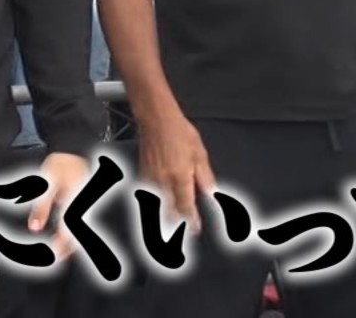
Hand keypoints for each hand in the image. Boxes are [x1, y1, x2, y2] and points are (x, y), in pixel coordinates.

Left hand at [27, 152, 90, 259]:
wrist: (73, 149)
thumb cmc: (60, 164)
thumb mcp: (46, 184)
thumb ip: (41, 208)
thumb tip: (34, 229)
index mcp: (77, 203)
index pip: (70, 233)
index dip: (59, 248)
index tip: (49, 255)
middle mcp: (86, 207)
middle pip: (78, 236)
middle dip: (64, 250)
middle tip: (50, 259)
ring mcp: (89, 207)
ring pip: (82, 233)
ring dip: (69, 244)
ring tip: (55, 253)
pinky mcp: (88, 205)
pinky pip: (83, 225)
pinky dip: (73, 234)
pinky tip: (63, 238)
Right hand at [137, 111, 214, 232]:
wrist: (156, 119)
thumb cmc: (179, 132)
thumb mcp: (199, 153)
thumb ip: (205, 176)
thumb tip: (212, 193)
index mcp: (180, 177)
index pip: (186, 206)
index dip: (191, 221)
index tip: (195, 230)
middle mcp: (163, 181)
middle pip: (167, 211)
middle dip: (174, 226)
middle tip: (180, 236)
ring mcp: (151, 178)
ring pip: (155, 206)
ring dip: (161, 219)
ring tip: (166, 230)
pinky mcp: (142, 173)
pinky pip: (146, 196)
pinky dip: (150, 206)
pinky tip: (153, 209)